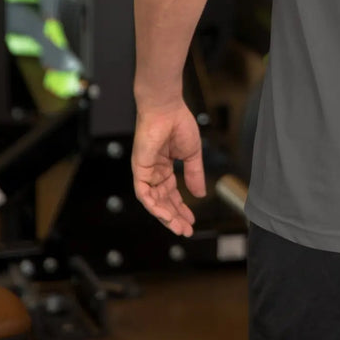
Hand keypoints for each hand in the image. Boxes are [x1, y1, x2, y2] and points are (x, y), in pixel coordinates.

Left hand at [131, 100, 206, 235]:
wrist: (167, 109)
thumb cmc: (178, 124)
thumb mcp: (191, 154)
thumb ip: (195, 174)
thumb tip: (200, 194)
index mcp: (165, 167)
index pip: (171, 194)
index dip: (181, 208)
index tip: (191, 220)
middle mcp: (153, 172)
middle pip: (163, 201)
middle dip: (175, 217)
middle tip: (186, 230)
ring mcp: (145, 172)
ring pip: (153, 202)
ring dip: (165, 216)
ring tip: (178, 227)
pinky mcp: (139, 170)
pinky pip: (144, 194)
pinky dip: (154, 206)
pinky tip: (166, 215)